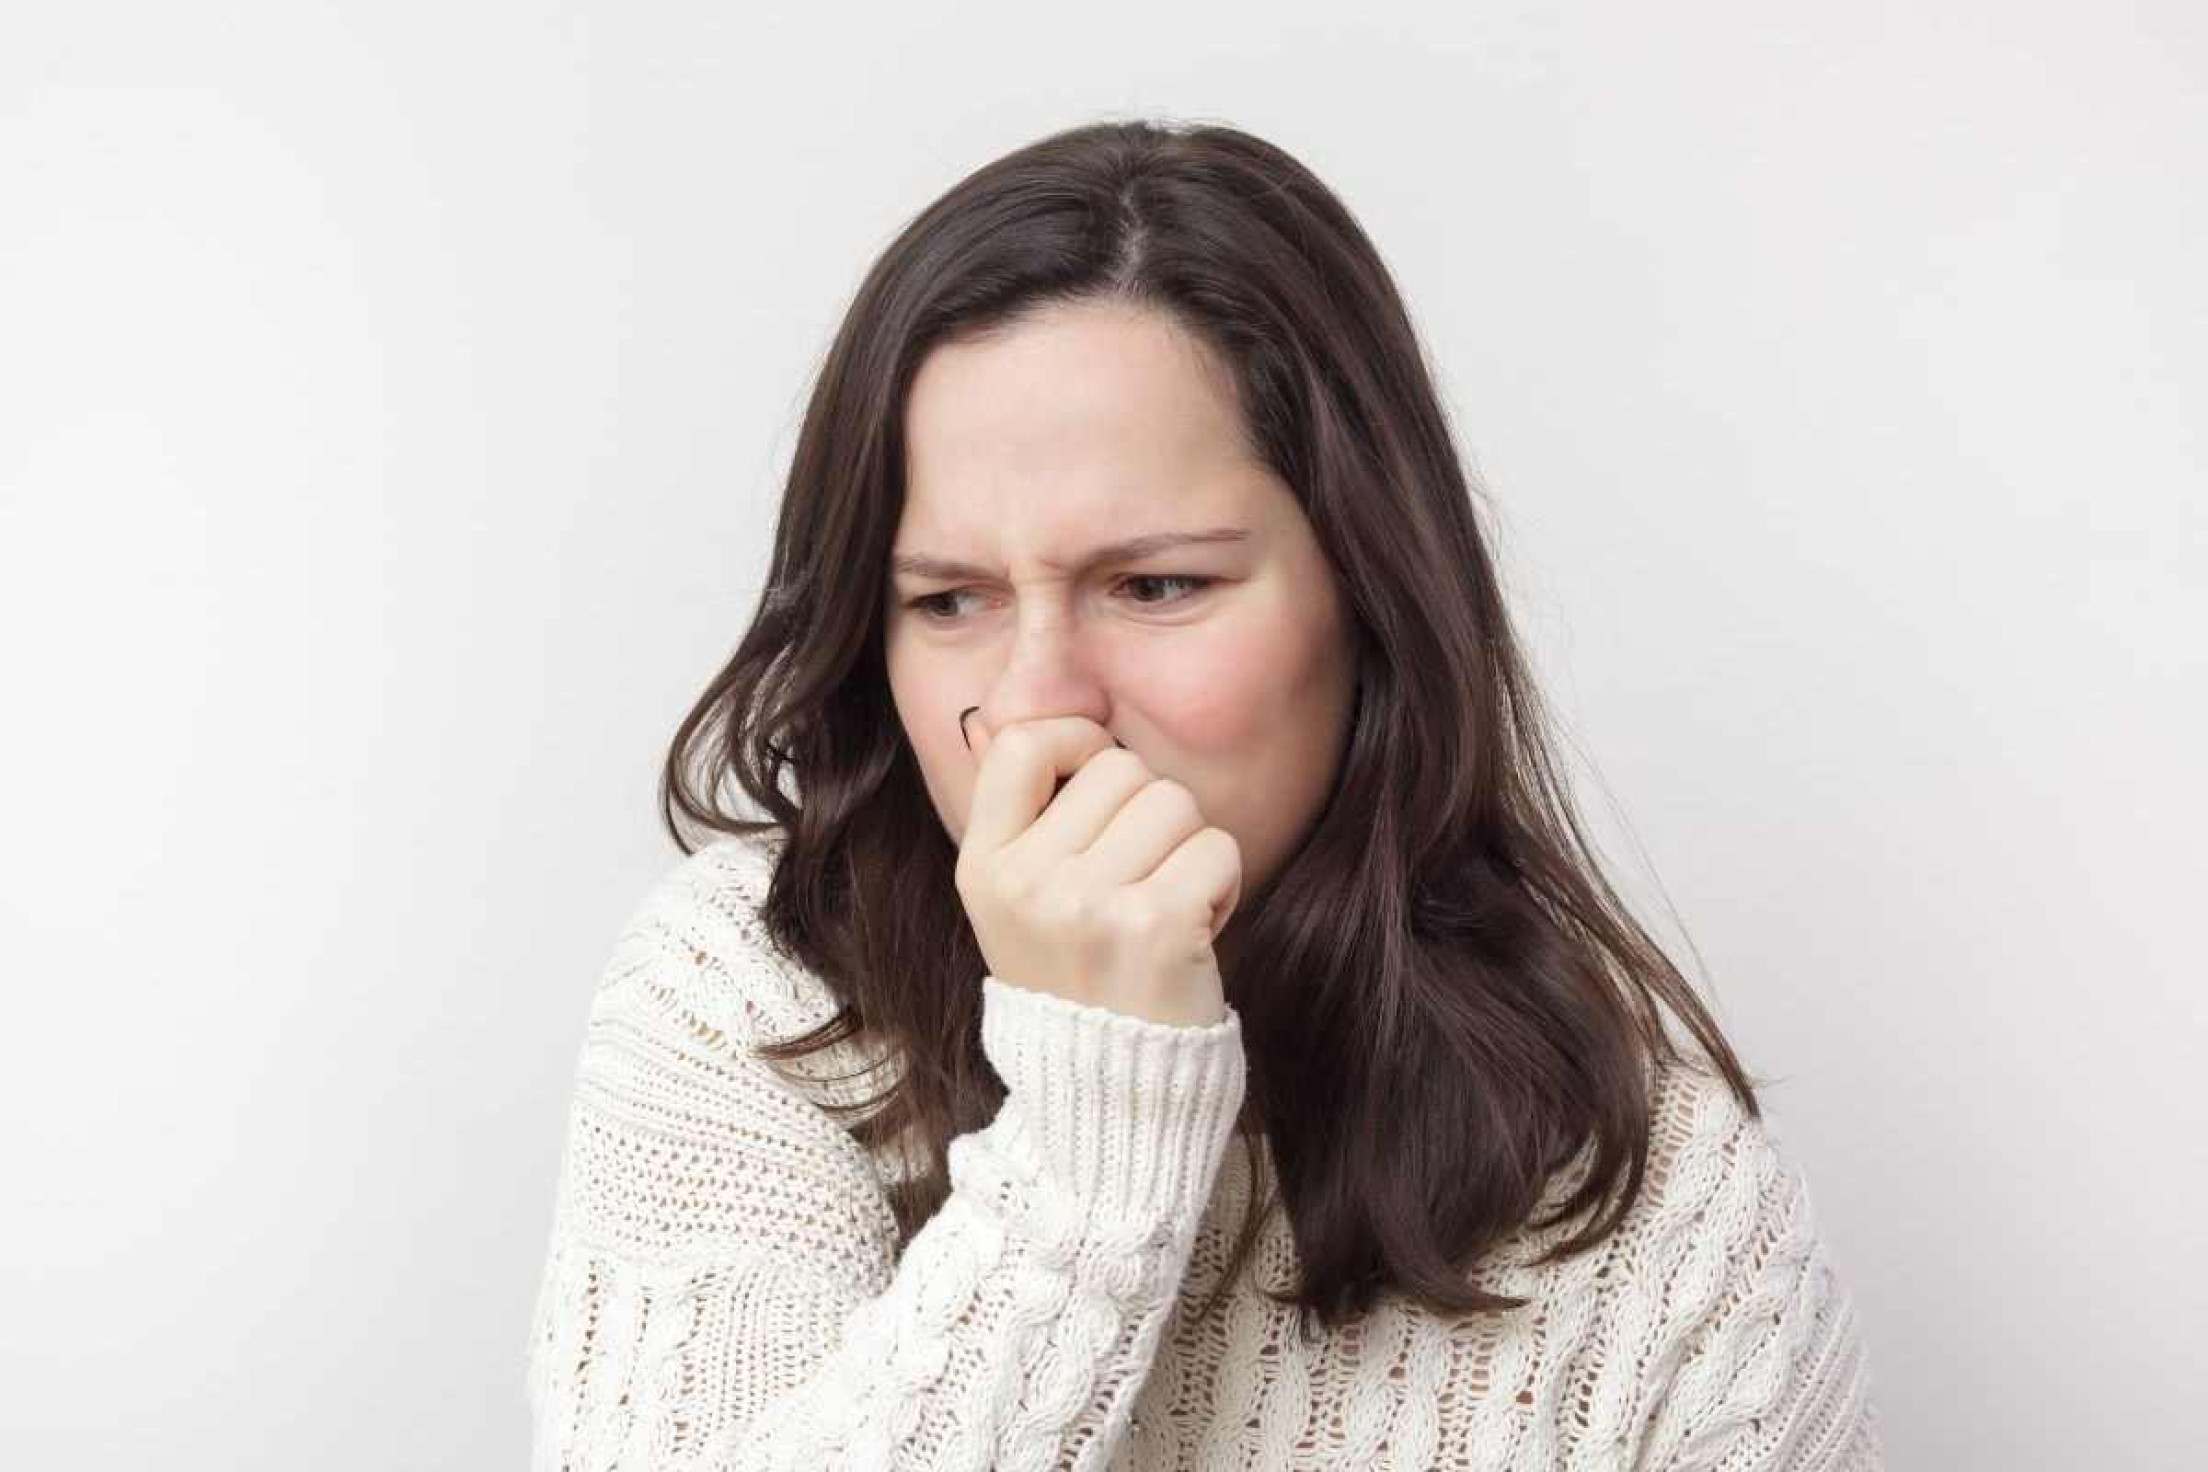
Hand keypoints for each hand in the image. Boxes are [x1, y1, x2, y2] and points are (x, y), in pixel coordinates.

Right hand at [956, 715, 1240, 1026]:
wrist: (1111, 1094)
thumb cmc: (1076, 981)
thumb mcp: (1016, 903)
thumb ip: (1020, 815)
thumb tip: (1013, 716)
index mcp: (984, 868)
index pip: (1024, 743)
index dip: (1077, 743)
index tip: (1099, 783)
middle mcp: (1028, 884)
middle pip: (1121, 770)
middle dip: (1148, 812)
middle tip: (1139, 878)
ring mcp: (1088, 906)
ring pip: (1175, 802)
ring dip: (1189, 848)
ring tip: (1165, 906)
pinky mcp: (1155, 926)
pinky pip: (1218, 847)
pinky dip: (1222, 883)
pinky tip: (1195, 928)